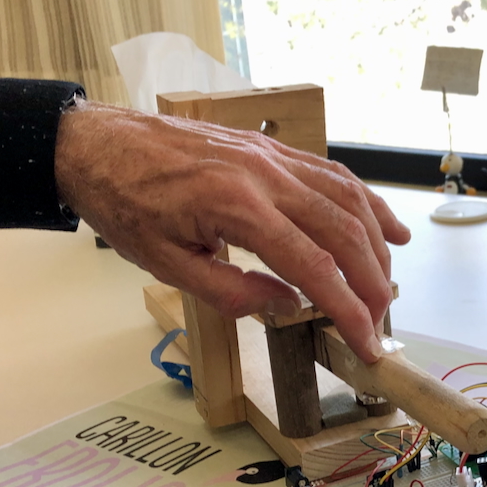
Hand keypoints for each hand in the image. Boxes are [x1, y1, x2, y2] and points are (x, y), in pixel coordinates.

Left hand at [53, 99, 410, 362]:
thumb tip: (289, 306)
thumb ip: (232, 292)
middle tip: (379, 321)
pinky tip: (388, 228)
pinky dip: (367, 203)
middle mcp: (265, 176)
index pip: (313, 266)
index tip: (366, 341)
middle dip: (372, 283)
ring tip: (386, 285)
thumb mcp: (166, 264)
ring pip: (348, 200)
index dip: (347, 308)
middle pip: (344, 232)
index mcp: (237, 207)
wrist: (99, 145)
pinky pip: (334, 175)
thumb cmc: (124, 204)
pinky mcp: (273, 149)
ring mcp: (273, 157)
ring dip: (377, 246)